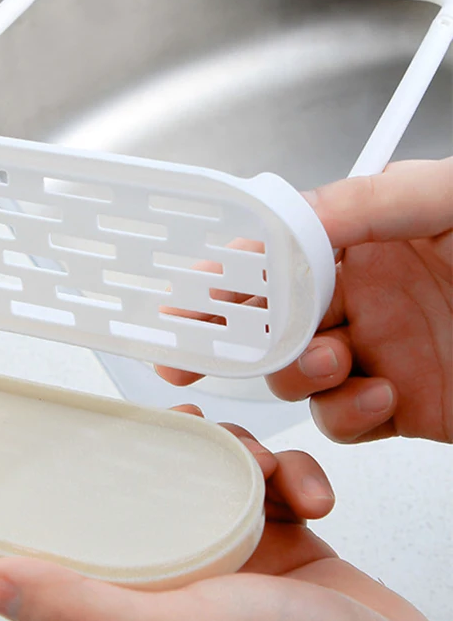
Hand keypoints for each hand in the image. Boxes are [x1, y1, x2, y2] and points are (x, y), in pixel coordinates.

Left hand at [0, 415, 452, 620]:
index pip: (94, 528)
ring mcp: (240, 557)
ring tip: (266, 470)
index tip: (95, 437)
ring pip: (221, 472)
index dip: (88, 479)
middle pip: (162, 484)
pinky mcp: (288, 544)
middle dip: (182, 449)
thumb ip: (79, 611)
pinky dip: (294, 475)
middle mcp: (186, 574)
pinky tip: (309, 494)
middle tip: (198, 436)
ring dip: (244, 455)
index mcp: (144, 597)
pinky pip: (277, 483)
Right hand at [158, 158, 452, 444]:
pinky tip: (381, 395)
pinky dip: (349, 416)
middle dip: (233, 336)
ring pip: (298, 375)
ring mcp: (380, 353)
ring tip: (331, 359)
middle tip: (208, 349)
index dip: (227, 274)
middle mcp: (364, 295)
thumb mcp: (451, 198)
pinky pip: (346, 421)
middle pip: (272, 319)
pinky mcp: (402, 407)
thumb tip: (293, 218)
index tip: (193, 295)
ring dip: (299, 374)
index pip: (277, 254)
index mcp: (366, 237)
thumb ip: (371, 201)